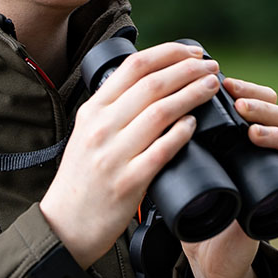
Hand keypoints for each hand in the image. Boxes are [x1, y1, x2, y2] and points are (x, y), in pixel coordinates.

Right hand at [40, 43, 223, 266]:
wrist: (65, 225)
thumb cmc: (82, 178)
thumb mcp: (87, 132)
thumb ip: (113, 109)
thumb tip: (152, 82)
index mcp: (93, 110)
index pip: (134, 66)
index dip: (170, 53)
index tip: (194, 52)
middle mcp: (101, 127)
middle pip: (153, 84)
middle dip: (189, 70)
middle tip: (211, 66)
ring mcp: (114, 154)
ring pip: (161, 112)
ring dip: (193, 94)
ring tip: (212, 87)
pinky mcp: (128, 182)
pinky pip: (161, 150)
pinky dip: (182, 133)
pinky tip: (196, 124)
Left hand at [181, 77, 277, 277]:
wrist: (207, 250)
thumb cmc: (199, 200)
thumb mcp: (189, 161)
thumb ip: (182, 132)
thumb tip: (159, 96)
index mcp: (250, 134)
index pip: (263, 98)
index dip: (249, 87)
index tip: (225, 82)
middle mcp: (272, 150)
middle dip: (263, 106)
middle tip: (239, 106)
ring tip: (253, 133)